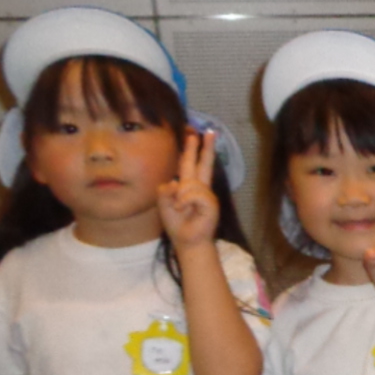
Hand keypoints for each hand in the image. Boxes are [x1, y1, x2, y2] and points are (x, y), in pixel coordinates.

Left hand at [157, 129, 220, 249]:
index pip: (191, 164)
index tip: (195, 135)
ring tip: (180, 208)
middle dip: (205, 148)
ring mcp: (207, 196)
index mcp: (190, 187)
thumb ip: (165, 190)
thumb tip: (176, 182)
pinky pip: (194, 194)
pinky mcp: (210, 204)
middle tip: (210, 133)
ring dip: (181, 196)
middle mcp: (201, 188)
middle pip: (203, 164)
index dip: (193, 150)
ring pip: (190, 183)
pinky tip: (185, 209)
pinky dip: (185, 201)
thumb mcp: (163, 204)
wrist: (187, 241)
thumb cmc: (177, 224)